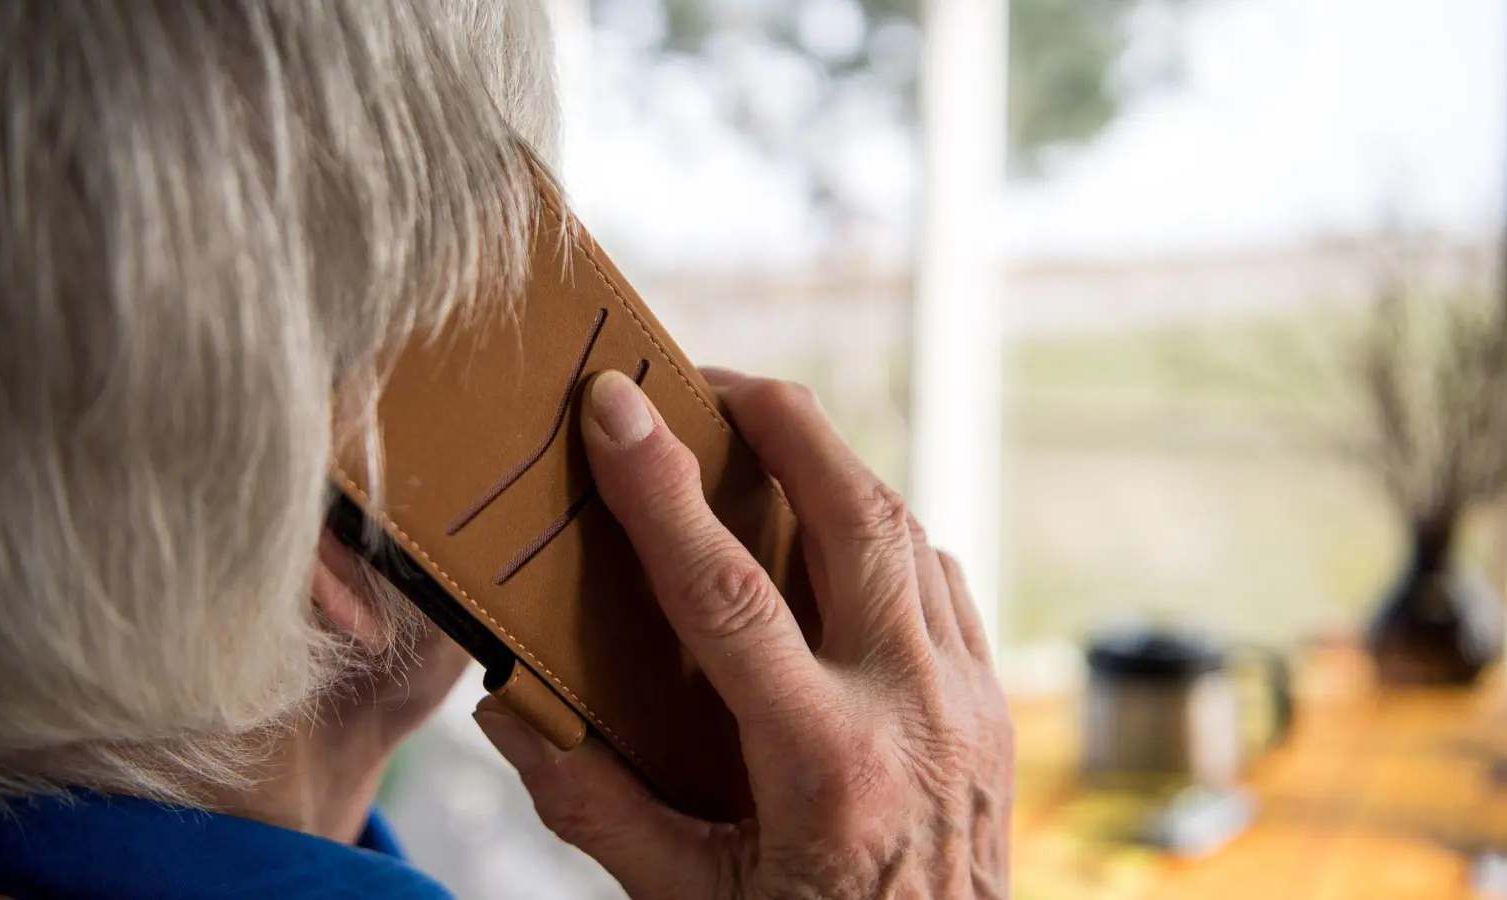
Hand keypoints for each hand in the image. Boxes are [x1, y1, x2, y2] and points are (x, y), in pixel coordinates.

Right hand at [475, 369, 1012, 898]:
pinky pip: (942, 579)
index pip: (728, 592)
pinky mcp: (993, 702)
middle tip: (711, 381)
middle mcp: (913, 712)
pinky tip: (837, 531)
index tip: (613, 404)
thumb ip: (596, 808)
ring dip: (836, 469)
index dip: (660, 488)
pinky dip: (886, 532)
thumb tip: (513, 711)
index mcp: (826, 766)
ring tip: (766, 440)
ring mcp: (970, 700)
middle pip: (857, 516)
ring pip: (911, 533)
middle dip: (784, 423)